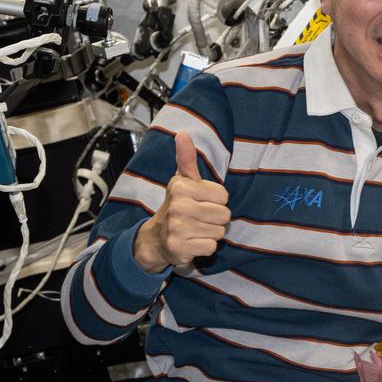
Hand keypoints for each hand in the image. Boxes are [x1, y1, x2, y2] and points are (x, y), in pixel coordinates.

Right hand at [134, 133, 231, 274]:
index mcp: (181, 187)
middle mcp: (178, 206)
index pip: (224, 196)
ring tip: (195, 230)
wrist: (157, 238)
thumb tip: (183, 133)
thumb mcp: (182, 181)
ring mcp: (177, 228)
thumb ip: (186, 159)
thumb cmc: (178, 206)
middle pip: (224, 215)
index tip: (200, 203)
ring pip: (219, 232)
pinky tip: (192, 242)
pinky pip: (211, 247)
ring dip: (210, 233)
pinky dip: (205, 247)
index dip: (216, 201)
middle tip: (199, 218)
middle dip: (216, 219)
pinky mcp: (180, 248)